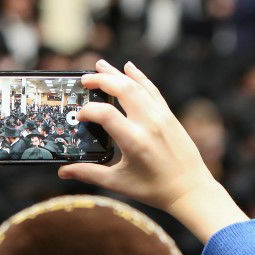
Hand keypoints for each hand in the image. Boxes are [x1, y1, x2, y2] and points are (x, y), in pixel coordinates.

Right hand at [59, 60, 247, 241]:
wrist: (190, 189)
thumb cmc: (154, 189)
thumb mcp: (119, 183)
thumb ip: (90, 173)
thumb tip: (64, 171)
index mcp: (134, 141)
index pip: (105, 114)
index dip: (88, 111)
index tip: (80, 116)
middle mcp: (149, 123)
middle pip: (122, 89)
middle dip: (101, 80)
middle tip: (84, 79)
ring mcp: (161, 116)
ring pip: (137, 85)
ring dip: (117, 73)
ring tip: (100, 65)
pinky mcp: (169, 115)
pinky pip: (152, 90)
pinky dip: (139, 77)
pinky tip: (129, 67)